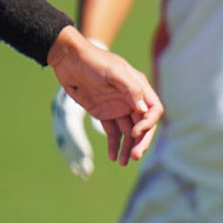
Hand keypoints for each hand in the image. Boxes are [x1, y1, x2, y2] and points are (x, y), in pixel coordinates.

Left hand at [45, 30, 161, 164]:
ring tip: (122, 163)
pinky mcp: (103, 113)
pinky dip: (113, 145)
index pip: (154, 110)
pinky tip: (111, 157)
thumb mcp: (115, 72)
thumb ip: (131, 89)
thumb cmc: (94, 61)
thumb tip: (144, 110)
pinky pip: (112, 132)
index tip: (134, 132)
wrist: (68, 60)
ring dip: (128, 147)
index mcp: (139, 88)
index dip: (148, 123)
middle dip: (140, 141)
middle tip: (135, 156)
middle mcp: (132, 100)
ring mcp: (118, 107)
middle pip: (143, 125)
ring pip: (128, 132)